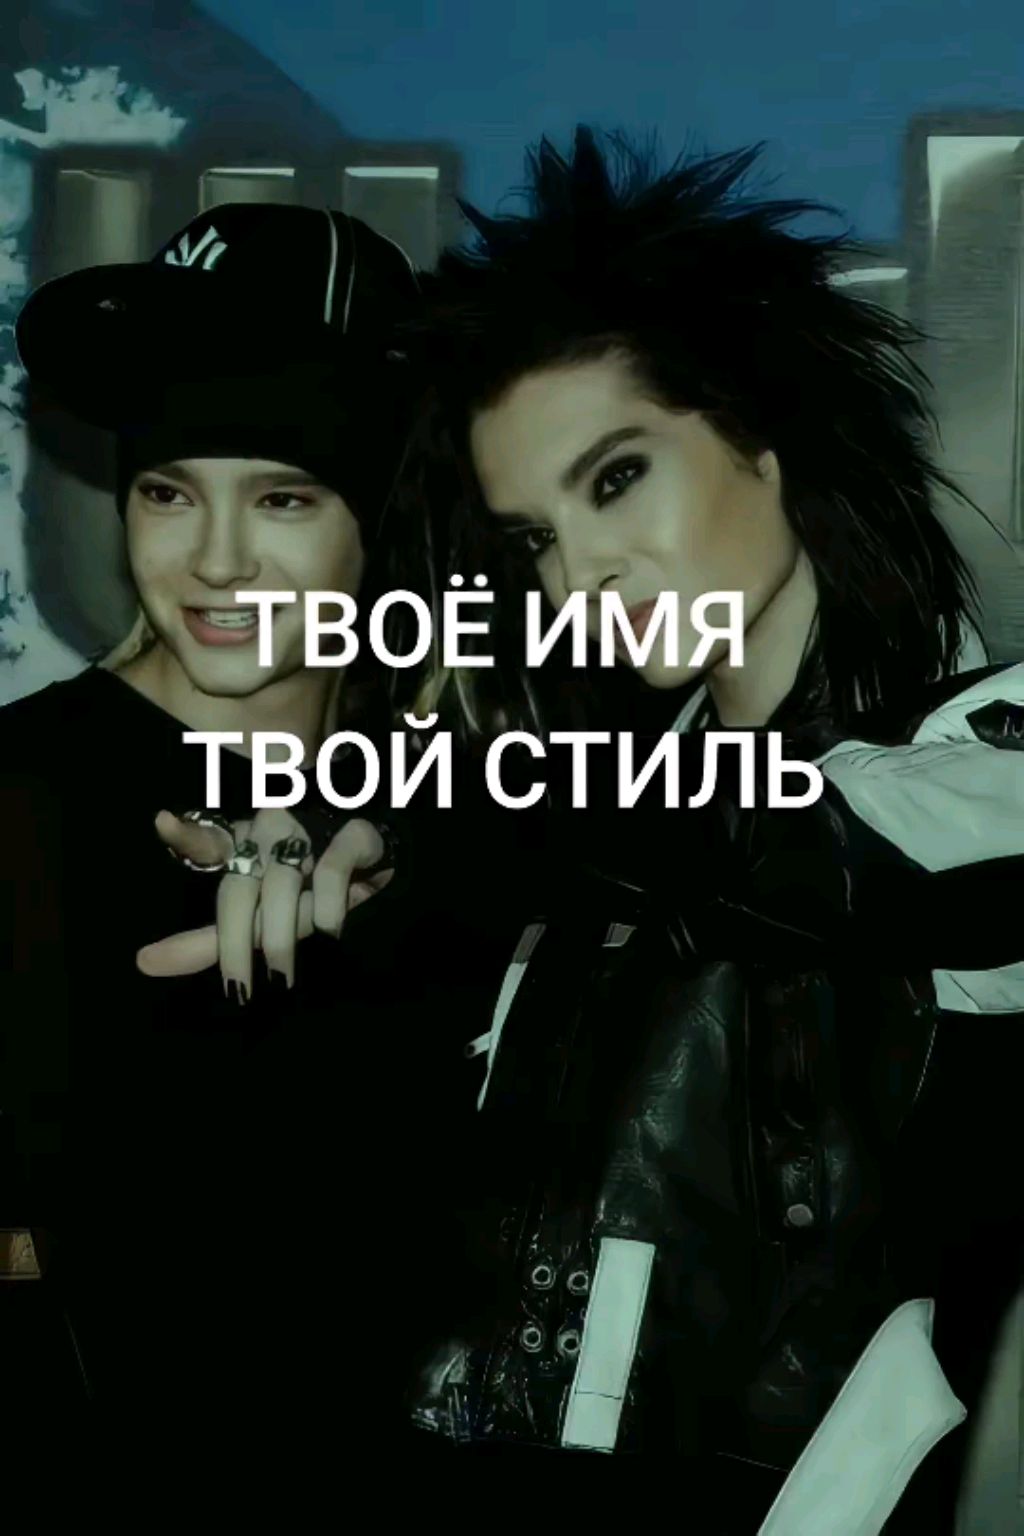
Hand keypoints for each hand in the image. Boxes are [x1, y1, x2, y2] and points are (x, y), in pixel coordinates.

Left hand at [136, 809, 393, 998]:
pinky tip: (330, 933)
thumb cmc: (306, 893)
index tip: (162, 823)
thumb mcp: (255, 919)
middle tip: (238, 989)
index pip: (207, 842)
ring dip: (279, 940)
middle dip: (233, 944)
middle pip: (239, 889)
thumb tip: (143, 963)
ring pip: (282, 887)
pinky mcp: (349, 835)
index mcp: (240, 845)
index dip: (186, 835)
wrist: (378, 873)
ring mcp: (310, 830)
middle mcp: (268, 833)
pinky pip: (331, 875)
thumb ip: (205, 942)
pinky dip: (328, 911)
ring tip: (280, 980)